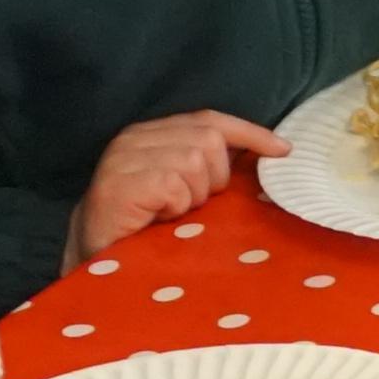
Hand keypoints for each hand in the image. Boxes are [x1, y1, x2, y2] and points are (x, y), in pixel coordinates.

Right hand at [71, 107, 286, 256]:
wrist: (94, 258)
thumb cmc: (144, 227)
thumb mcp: (183, 189)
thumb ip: (209, 167)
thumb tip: (267, 157)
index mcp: (152, 133)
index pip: (210, 120)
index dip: (249, 133)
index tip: (284, 151)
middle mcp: (135, 137)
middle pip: (209, 140)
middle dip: (214, 178)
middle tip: (190, 206)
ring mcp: (125, 156)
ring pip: (195, 161)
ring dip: (193, 196)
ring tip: (169, 214)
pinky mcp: (121, 180)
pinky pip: (175, 185)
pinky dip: (176, 207)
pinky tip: (157, 218)